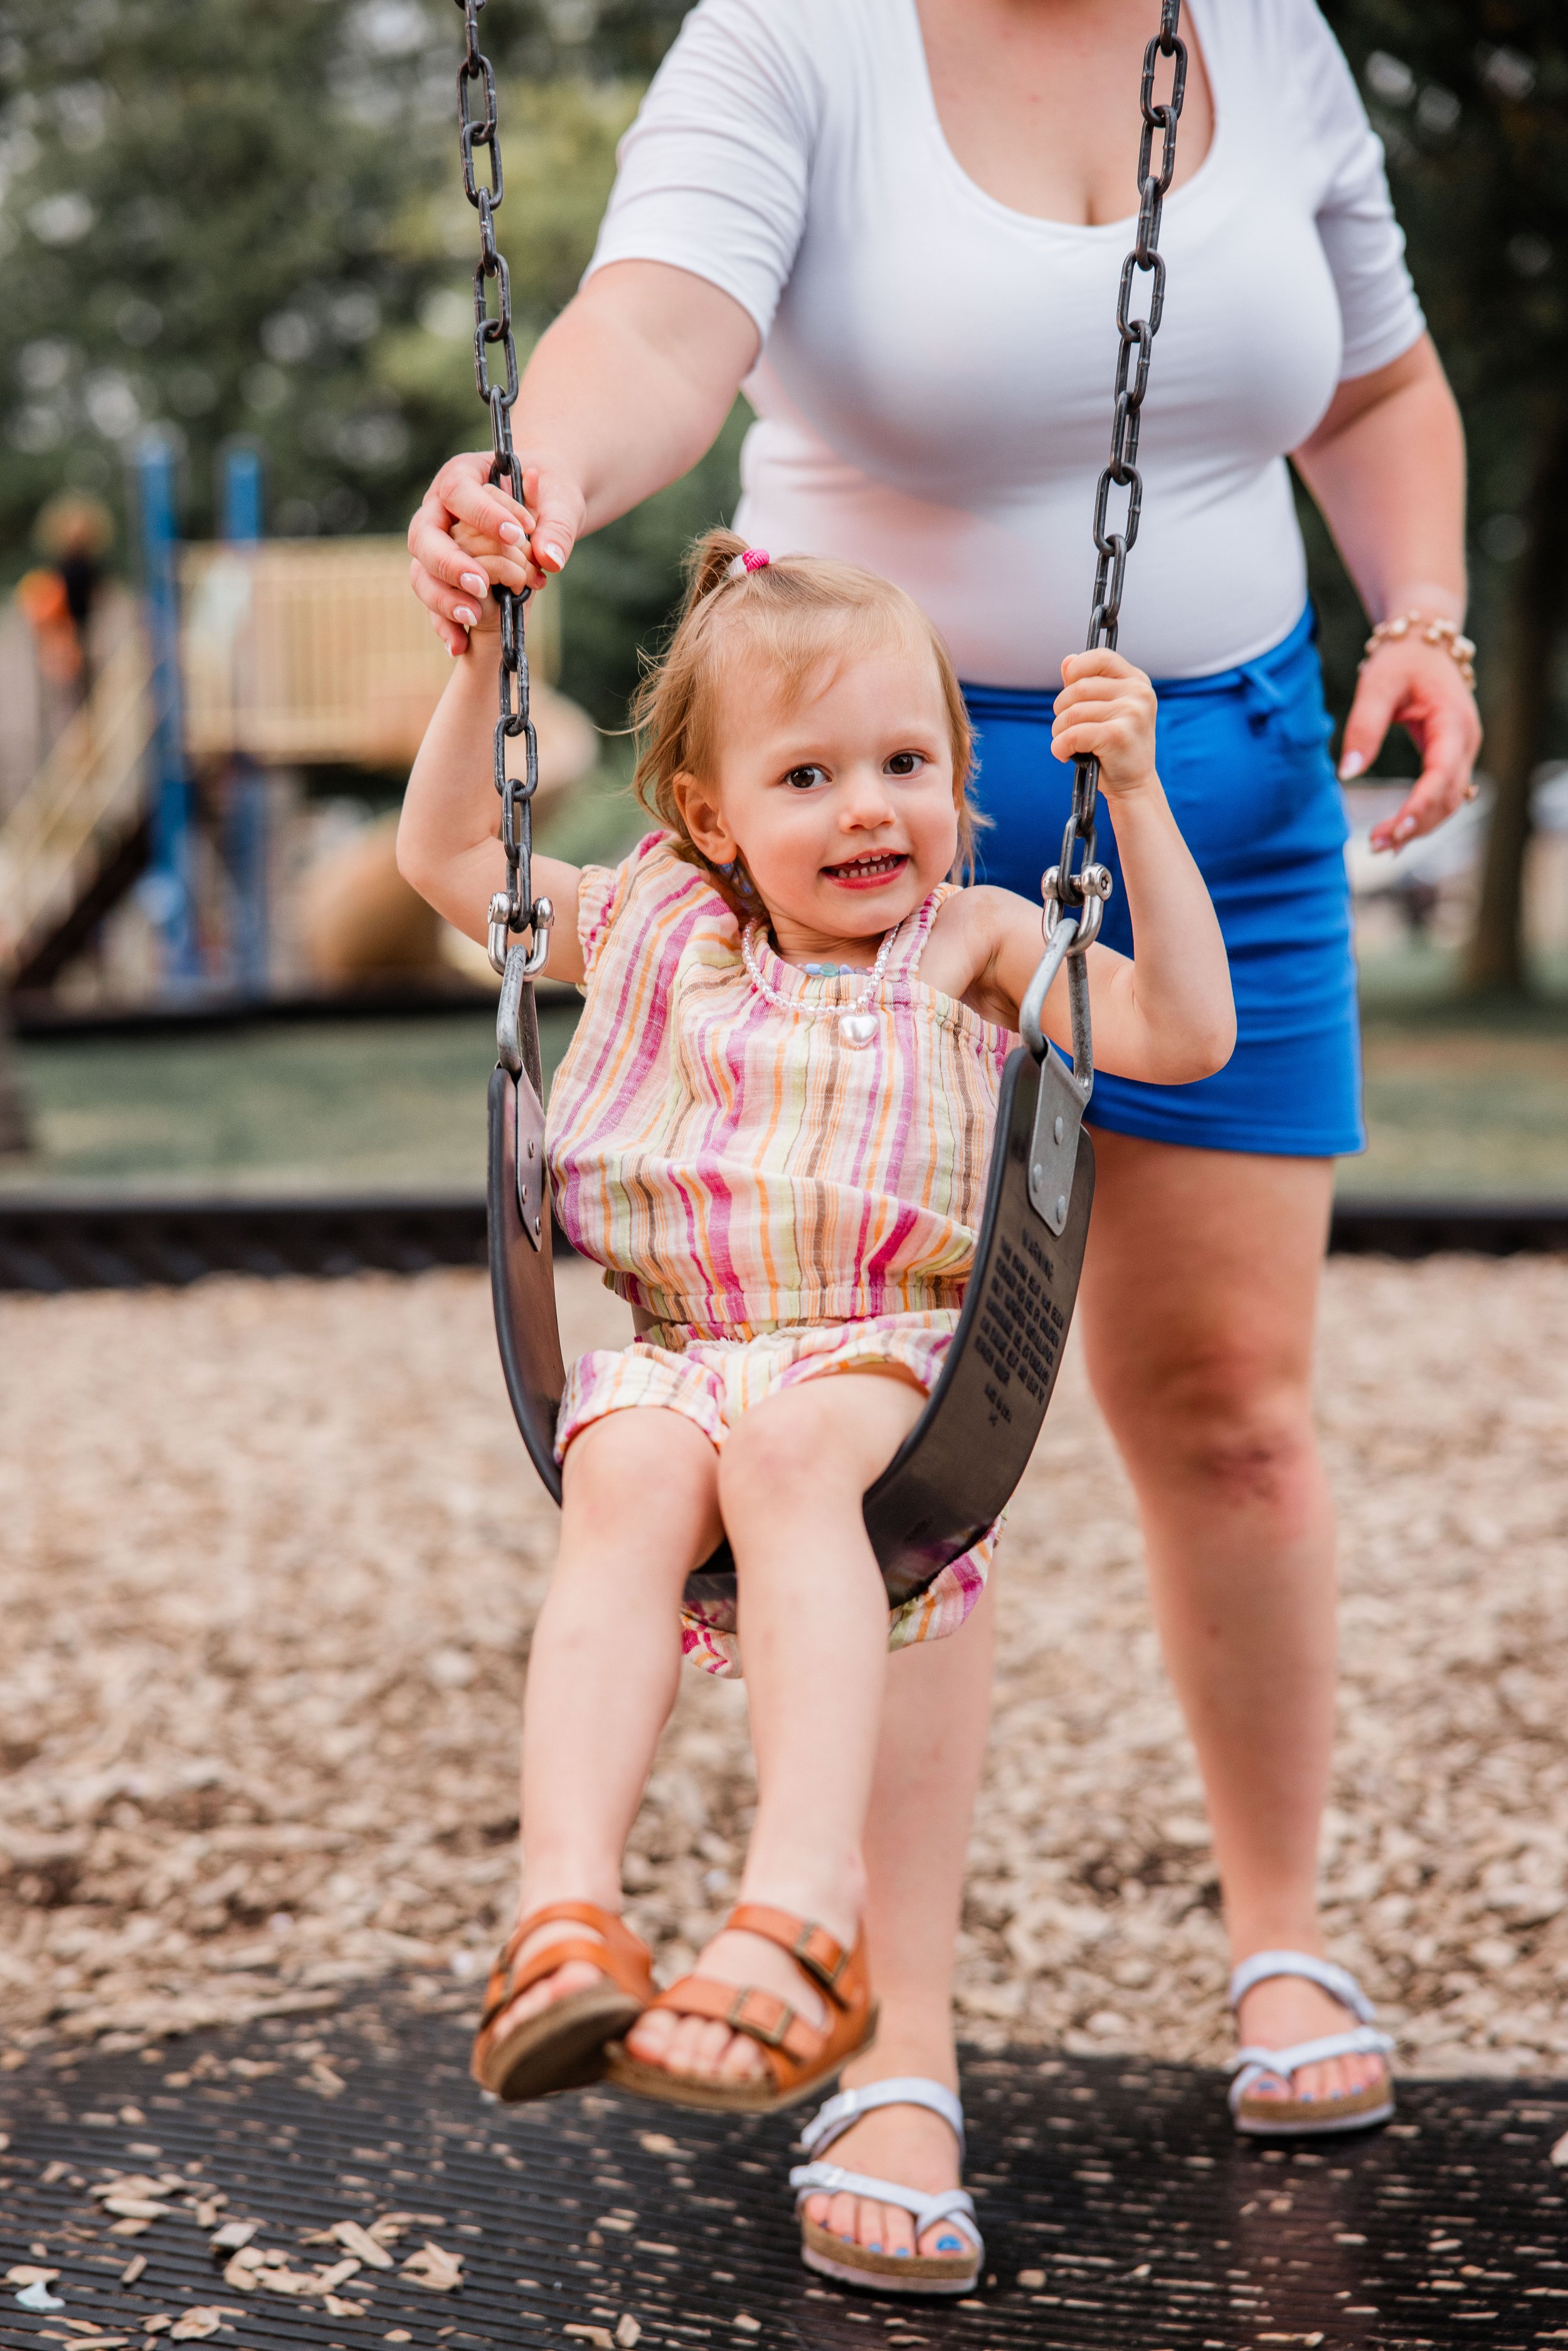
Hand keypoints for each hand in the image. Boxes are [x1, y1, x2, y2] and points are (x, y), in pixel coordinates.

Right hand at [407, 453, 586, 654]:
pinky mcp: (441, 578)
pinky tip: (459, 646)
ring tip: (472, 617)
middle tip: (480, 584)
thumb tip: (550, 559)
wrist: (543, 507)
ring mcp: (435, 546)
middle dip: (450, 562)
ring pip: (422, 573)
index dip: (482, 513)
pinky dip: (445, 625)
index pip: (459, 491)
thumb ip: (558, 526)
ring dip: (444, 598)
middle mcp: (439, 511)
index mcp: (462, 476)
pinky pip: (434, 602)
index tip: (516, 535)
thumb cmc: (548, 493)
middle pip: (424, 536)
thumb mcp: (562, 502)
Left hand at [1051, 649, 1158, 796]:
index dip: (1076, 670)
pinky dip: (1060, 746)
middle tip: (1065, 729)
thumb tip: (1068, 661)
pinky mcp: (1117, 736)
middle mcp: (1138, 693)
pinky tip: (1064, 755)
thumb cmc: (1115, 748)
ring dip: (1059, 731)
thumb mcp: (1106, 710)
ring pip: (1072, 712)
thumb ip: (1088, 683)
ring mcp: (1131, 713)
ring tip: (1066, 744)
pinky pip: (1072, 734)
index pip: (1100, 657)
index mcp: (1137, 681)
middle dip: (1061, 710)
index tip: (1068, 690)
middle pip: (1078, 687)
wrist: (1134, 786)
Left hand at [1340, 633, 1481, 852]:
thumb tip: (1347, 774)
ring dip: (1419, 827)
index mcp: (1452, 721)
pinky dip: (1423, 816)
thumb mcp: (1376, 685)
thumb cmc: (1400, 661)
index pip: (1442, 773)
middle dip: (1415, 825)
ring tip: (1381, 845)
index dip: (1421, 805)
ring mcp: (1463, 751)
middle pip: (1448, 797)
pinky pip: (1444, 795)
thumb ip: (1363, 728)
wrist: (1424, 641)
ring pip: (1450, 802)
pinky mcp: (1452, 758)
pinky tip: (1397, 834)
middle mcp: (1466, 741)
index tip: (1397, 830)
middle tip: (1375, 845)